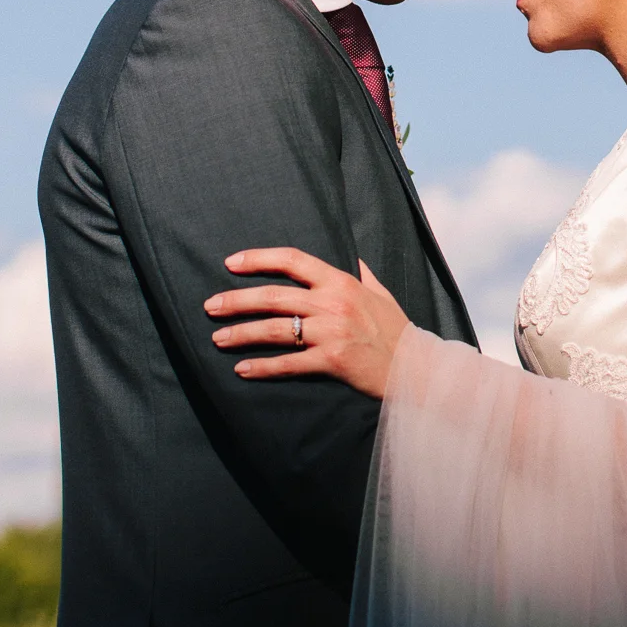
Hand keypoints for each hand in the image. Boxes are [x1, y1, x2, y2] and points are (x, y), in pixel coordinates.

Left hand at [204, 247, 409, 399]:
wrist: (416, 367)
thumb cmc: (397, 330)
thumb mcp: (381, 293)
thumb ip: (363, 273)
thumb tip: (353, 257)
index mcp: (341, 281)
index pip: (293, 260)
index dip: (259, 259)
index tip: (231, 263)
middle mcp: (333, 303)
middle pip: (274, 296)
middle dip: (237, 301)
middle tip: (211, 306)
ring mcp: (331, 332)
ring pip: (275, 329)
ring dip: (241, 334)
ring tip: (218, 339)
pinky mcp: (331, 361)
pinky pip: (289, 363)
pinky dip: (263, 367)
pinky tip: (243, 369)